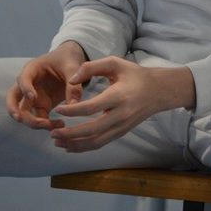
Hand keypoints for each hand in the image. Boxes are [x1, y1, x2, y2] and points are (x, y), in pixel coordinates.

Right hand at [6, 41, 86, 130]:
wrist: (70, 61)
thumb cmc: (67, 59)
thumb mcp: (72, 66)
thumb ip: (73, 84)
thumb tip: (73, 104)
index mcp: (33, 69)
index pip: (23, 78)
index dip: (25, 88)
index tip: (32, 97)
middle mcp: (29, 84)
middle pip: (13, 97)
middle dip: (13, 109)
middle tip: (19, 118)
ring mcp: (33, 97)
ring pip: (25, 112)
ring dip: (34, 122)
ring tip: (52, 126)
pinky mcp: (41, 106)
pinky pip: (39, 118)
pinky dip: (46, 125)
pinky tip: (60, 125)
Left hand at [50, 56, 195, 151]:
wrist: (158, 91)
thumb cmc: (134, 75)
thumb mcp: (115, 63)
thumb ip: (92, 67)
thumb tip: (71, 80)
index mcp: (118, 96)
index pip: (92, 107)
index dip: (74, 110)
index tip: (59, 108)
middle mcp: (120, 115)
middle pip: (92, 130)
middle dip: (70, 134)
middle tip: (53, 132)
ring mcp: (122, 127)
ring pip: (96, 142)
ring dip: (75, 145)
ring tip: (57, 142)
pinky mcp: (121, 133)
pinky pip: (101, 143)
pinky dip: (85, 147)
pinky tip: (71, 146)